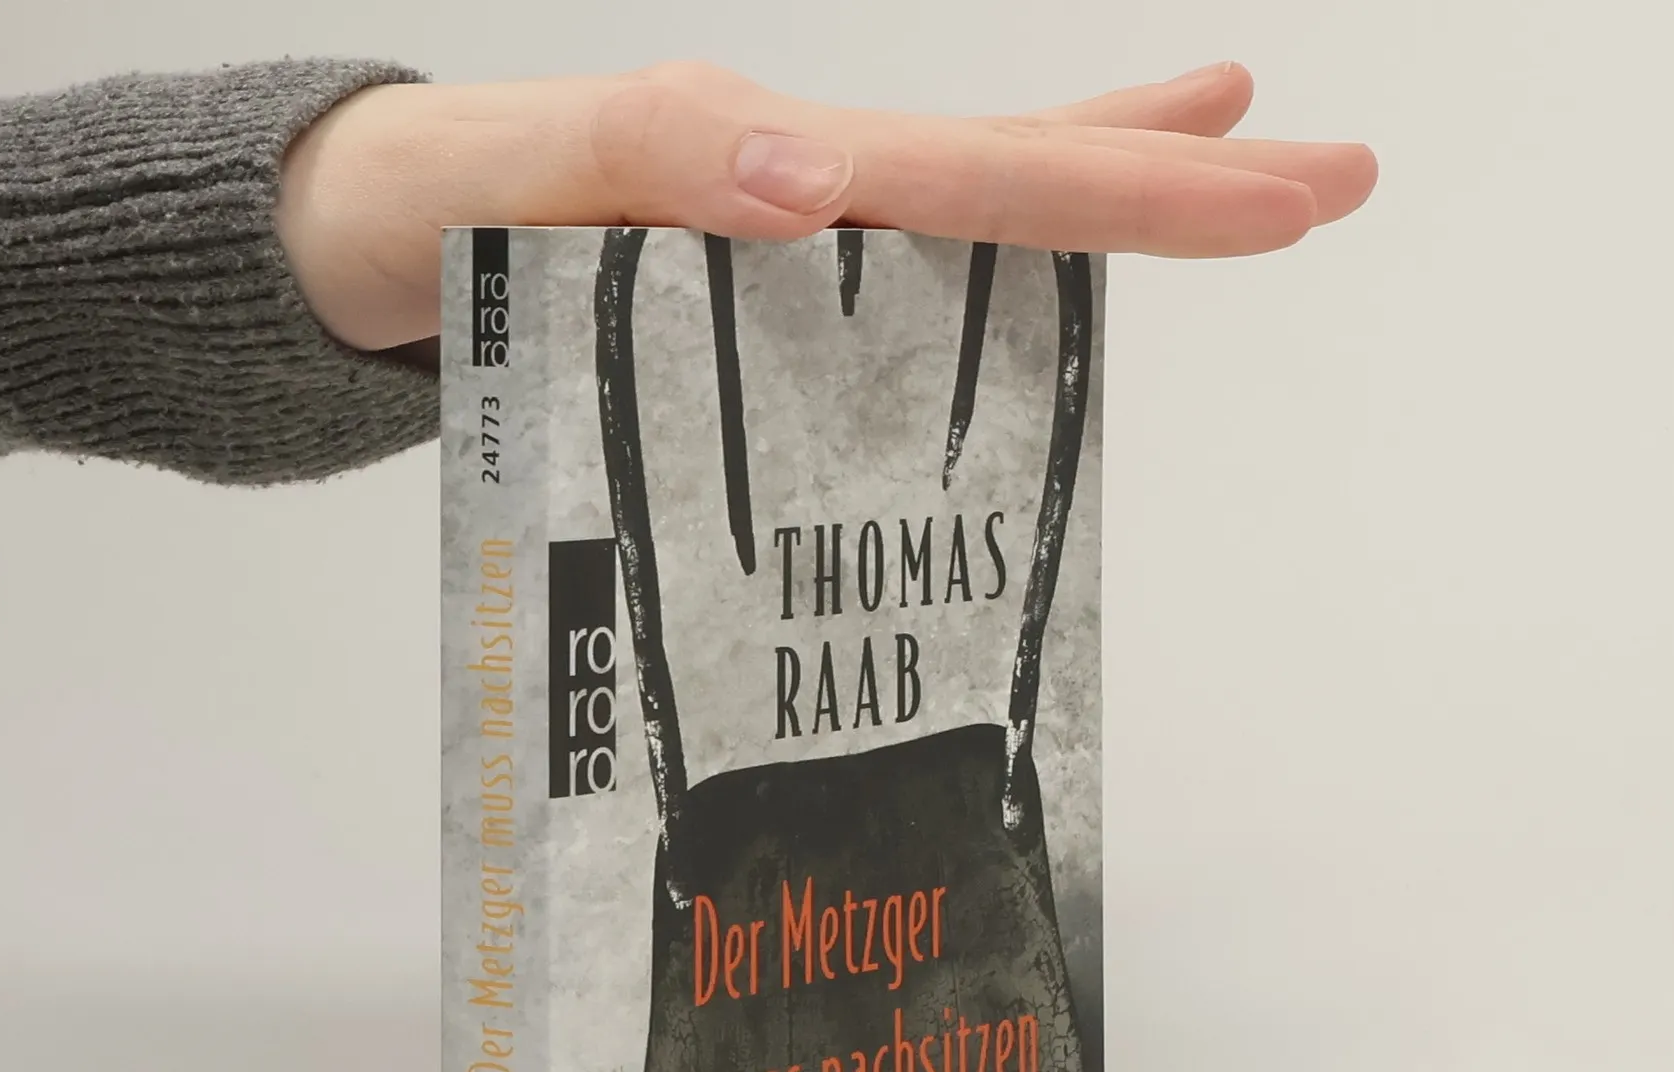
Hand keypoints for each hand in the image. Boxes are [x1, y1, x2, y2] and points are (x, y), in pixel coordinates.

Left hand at [276, 60, 1376, 354]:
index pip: (983, 179)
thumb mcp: (502, 178)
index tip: (1275, 187)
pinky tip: (1026, 305)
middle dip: (1174, 183)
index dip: (1134, 187)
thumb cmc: (405, 220)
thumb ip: (645, 162)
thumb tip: (822, 182)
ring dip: (1104, 200)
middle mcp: (794, 201)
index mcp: (764, 168)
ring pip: (974, 225)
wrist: (340, 256)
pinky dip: (975, 296)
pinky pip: (886, 299)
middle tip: (1333, 176)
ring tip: (1237, 163)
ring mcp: (778, 252)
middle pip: (1017, 184)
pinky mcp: (743, 308)